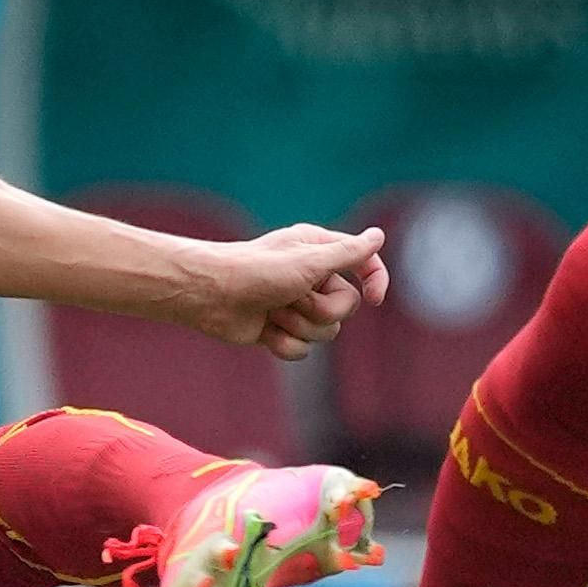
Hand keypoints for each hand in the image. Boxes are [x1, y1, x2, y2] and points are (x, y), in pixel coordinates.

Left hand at [189, 222, 386, 359]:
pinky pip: (302, 350)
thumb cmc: (255, 271)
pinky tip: (264, 330)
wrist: (209, 296)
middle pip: (346, 308)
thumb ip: (347, 254)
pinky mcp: (279, 330)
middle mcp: (310, 278)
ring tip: (272, 312)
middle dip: (320, 309)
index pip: (364, 264)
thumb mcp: (308, 261)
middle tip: (291, 296)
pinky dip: (283, 343)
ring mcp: (295, 305)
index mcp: (319, 253)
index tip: (375, 299)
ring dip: (299, 326)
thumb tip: (378, 236)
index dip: (376, 280)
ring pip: (326, 333)